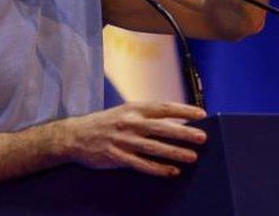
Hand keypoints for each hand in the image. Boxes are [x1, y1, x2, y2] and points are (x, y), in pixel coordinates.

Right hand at [57, 102, 206, 176]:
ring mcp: (123, 140)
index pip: (163, 107)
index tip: (201, 114)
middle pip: (161, 128)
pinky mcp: (117, 157)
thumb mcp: (125, 112)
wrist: (75, 135)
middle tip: (202, 137)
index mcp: (133, 108)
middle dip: (183, 132)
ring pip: (153, 147)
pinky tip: (171, 171)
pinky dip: (158, 168)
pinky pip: (141, 164)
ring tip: (192, 156)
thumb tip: (174, 121)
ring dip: (174, 152)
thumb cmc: (106, 123)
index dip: (183, 110)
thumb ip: (146, 116)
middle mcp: (129, 123)